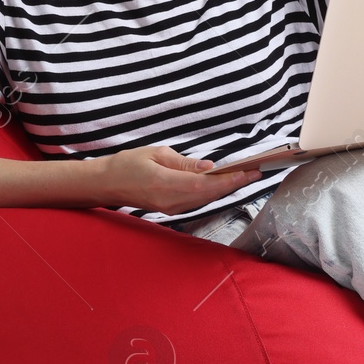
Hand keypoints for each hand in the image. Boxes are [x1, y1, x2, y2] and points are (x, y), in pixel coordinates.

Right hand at [102, 143, 261, 215]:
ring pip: (206, 199)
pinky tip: (224, 183)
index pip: (205, 184)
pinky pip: (198, 200)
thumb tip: (209, 167)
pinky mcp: (171, 209)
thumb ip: (184, 163)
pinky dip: (213, 192)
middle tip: (256, 172)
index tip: (248, 172)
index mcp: (165, 184)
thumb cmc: (128, 164)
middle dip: (234, 184)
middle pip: (210, 194)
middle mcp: (171, 201)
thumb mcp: (156, 154)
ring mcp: (171, 208)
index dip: (229, 180)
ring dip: (226, 189)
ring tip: (245, 176)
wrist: (107, 184)